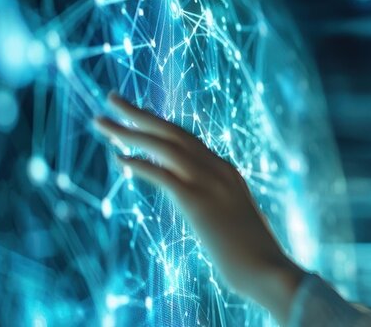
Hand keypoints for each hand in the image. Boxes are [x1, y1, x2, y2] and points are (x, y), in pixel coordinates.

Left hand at [92, 91, 304, 324]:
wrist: (269, 271)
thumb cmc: (254, 258)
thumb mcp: (236, 223)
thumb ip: (222, 211)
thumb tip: (212, 218)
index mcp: (227, 173)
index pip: (188, 140)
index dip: (158, 127)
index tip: (136, 119)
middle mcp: (219, 170)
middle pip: (173, 132)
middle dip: (139, 114)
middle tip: (112, 98)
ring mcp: (210, 184)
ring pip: (163, 146)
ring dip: (128, 131)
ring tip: (101, 123)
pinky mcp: (198, 203)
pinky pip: (162, 174)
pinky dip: (138, 164)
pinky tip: (118, 158)